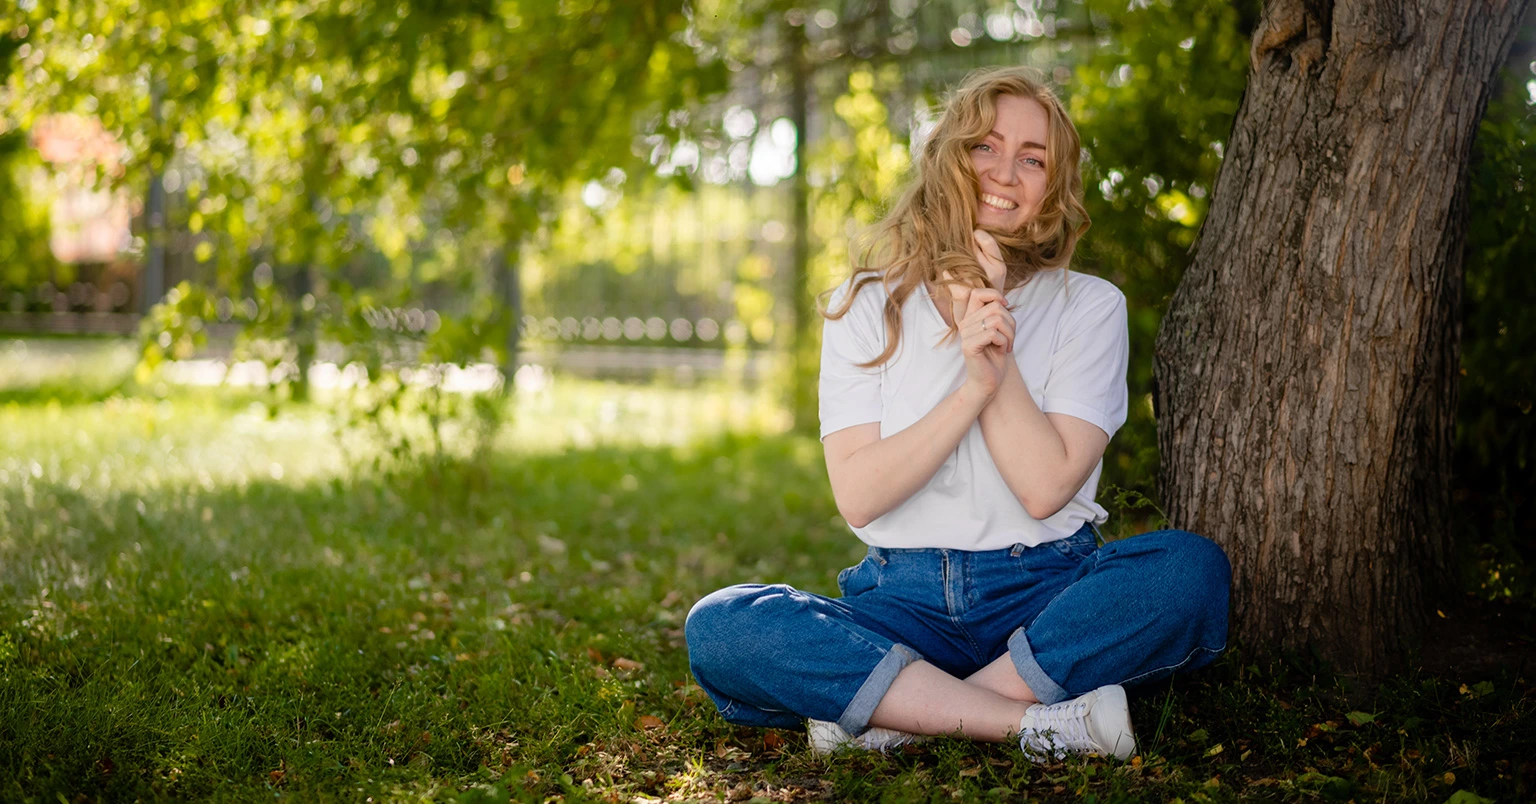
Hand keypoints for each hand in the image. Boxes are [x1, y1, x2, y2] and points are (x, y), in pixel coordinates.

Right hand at [942, 232, 1014, 397]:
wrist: (987, 383)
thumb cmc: (994, 358)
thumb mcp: (998, 332)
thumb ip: (997, 315)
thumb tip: (1003, 300)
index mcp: (970, 318)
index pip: (977, 293)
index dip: (995, 295)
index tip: (1005, 308)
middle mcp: (965, 324)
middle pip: (995, 307)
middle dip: (1010, 323)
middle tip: (1010, 338)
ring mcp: (965, 335)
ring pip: (996, 320)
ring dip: (1009, 334)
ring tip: (1006, 345)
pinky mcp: (969, 346)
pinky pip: (992, 333)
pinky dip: (1004, 342)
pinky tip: (1002, 350)